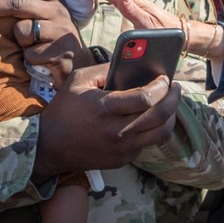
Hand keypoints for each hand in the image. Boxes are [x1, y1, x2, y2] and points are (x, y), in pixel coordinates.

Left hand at [0, 0, 87, 79]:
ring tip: (28, 48)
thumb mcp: (44, 19)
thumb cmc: (52, 41)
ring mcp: (61, 32)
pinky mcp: (60, 52)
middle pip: (19, 3)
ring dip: (19, 41)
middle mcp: (59, 12)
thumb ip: (27, 6)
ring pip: (22, 30)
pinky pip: (30, 54)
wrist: (78, 67)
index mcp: (53, 1)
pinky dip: (28, 60)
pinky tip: (39, 61)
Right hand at [31, 64, 181, 180]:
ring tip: (169, 103)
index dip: (161, 86)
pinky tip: (151, 117)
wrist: (48, 146)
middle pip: (160, 116)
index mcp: (105, 109)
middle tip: (176, 88)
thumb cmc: (63, 109)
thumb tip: (132, 62)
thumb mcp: (79, 80)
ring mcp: (121, 149)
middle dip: (174, 99)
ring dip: (170, 116)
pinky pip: (147, 143)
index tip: (165, 78)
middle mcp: (117, 131)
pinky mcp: (122, 160)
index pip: (146, 98)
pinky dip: (154, 129)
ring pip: (160, 133)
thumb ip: (105, 68)